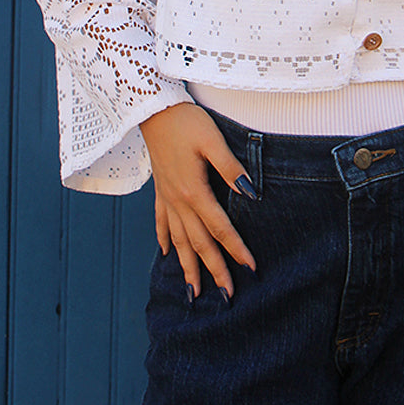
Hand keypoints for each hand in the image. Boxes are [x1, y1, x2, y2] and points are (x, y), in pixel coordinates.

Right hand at [140, 100, 256, 297]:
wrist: (153, 109)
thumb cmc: (186, 122)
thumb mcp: (213, 141)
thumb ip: (232, 168)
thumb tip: (250, 193)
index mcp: (194, 191)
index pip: (219, 228)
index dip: (236, 249)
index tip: (250, 268)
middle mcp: (178, 201)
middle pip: (198, 243)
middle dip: (214, 270)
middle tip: (227, 295)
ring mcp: (166, 197)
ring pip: (178, 240)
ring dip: (187, 266)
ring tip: (194, 291)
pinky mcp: (160, 190)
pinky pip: (161, 222)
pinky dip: (164, 240)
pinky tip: (165, 253)